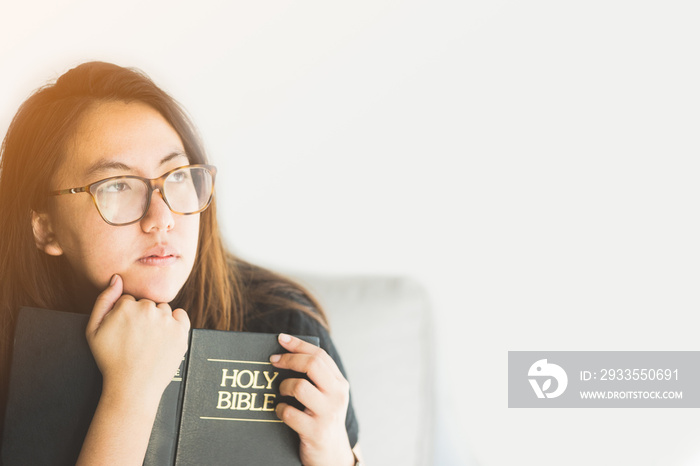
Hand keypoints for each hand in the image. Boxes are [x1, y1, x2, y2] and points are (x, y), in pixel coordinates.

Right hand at [85, 274, 190, 403]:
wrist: (132, 386)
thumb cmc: (110, 359)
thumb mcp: (93, 330)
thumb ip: (104, 300)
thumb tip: (116, 278)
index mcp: (126, 305)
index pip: (129, 300)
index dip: (125, 316)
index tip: (123, 332)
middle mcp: (148, 308)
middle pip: (147, 303)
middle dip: (142, 317)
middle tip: (136, 339)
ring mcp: (166, 319)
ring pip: (163, 310)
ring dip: (159, 320)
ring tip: (149, 342)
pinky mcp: (181, 331)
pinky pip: (180, 316)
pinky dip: (175, 324)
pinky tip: (164, 338)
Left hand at [269, 333, 354, 465]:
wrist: (331, 456)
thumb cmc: (321, 420)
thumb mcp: (326, 397)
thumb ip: (316, 378)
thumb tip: (286, 354)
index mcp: (339, 383)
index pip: (320, 355)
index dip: (298, 344)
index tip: (280, 338)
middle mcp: (337, 395)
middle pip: (312, 364)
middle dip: (289, 359)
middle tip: (273, 361)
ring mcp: (327, 413)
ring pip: (299, 387)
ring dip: (283, 387)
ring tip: (281, 392)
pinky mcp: (315, 431)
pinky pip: (289, 413)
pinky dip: (280, 410)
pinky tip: (280, 411)